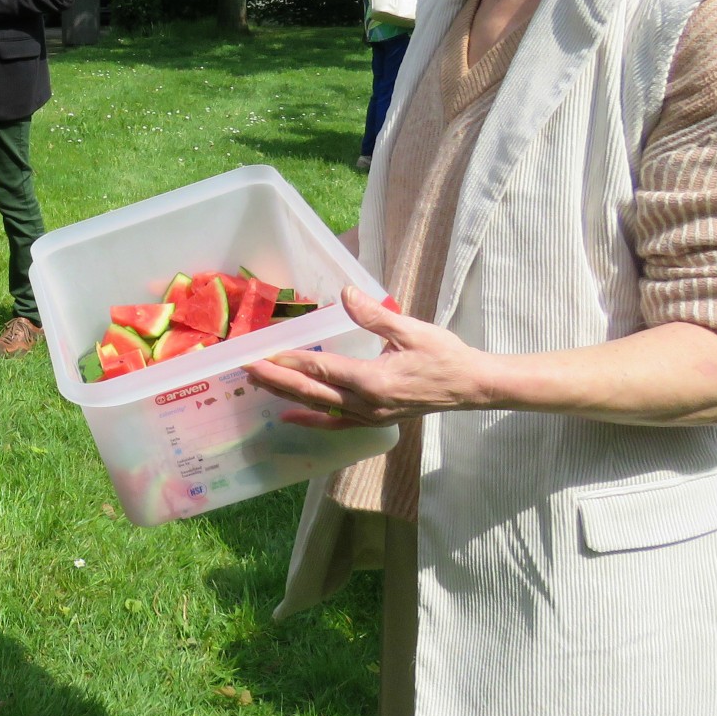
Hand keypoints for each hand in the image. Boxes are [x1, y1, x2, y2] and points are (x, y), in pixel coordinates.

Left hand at [241, 286, 495, 429]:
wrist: (471, 386)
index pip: (321, 370)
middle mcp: (366, 404)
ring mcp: (369, 416)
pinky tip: (288, 415)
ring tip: (256, 384)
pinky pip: (334, 423)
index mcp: (374, 380)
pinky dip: (309, 419)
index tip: (261, 354)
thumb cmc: (445, 355)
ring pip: (318, 407)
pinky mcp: (373, 419)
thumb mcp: (411, 330)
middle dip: (275, 379)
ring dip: (286, 395)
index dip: (289, 362)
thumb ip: (374, 315)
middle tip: (244, 368)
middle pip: (311, 392)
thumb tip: (346, 292)